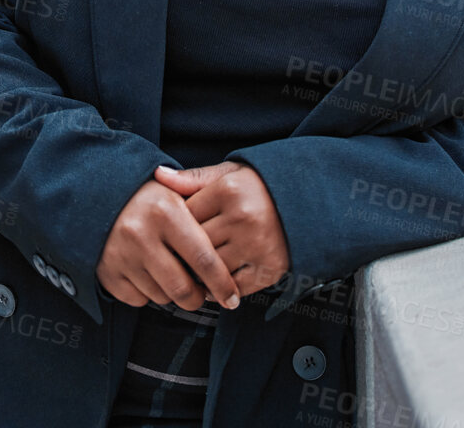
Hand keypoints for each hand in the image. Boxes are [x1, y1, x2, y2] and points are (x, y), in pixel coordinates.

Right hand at [97, 177, 241, 311]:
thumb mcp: (174, 192)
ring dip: (171, 293)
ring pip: (162, 297)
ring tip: (169, 272)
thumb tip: (237, 243)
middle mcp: (141, 234)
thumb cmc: (146, 197)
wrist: (96, 195)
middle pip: (183, 289)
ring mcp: (121, 255)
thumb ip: (205, 215)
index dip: (222, 283)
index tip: (232, 297)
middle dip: (197, 298)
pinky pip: (139, 299)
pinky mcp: (107, 273)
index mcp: (165, 212)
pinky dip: (147, 293)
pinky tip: (146, 272)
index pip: (204, 259)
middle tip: (201, 293)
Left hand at [154, 162, 290, 297]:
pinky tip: (214, 283)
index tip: (170, 230)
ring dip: (200, 273)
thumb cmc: (258, 186)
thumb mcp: (227, 173)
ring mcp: (258, 245)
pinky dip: (221, 289)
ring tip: (192, 270)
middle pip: (196, 243)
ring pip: (212, 268)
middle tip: (174, 255)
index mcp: (229, 191)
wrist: (306, 202)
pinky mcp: (271, 268)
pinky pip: (235, 287)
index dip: (175, 223)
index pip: (185, 215)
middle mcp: (243, 218)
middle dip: (184, 250)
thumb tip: (157, 174)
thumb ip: (192, 178)